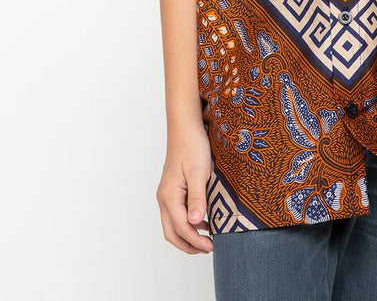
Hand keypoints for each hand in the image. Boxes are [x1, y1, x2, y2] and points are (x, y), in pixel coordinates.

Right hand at [156, 125, 214, 253]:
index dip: (196, 241)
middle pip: (172, 232)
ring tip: (207, 239)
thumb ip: (197, 198)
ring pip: (172, 224)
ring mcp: (166, 194)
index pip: (181, 228)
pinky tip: (203, 222)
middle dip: (188, 245)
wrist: (185, 127)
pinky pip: (176, 213)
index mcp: (169, 195)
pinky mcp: (172, 189)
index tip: (212, 247)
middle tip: (208, 249)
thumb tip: (195, 224)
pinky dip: (188, 223)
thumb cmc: (192, 146)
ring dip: (188, 235)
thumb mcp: (199, 172)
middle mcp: (164, 197)